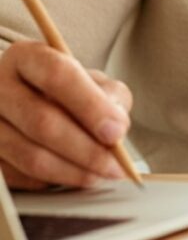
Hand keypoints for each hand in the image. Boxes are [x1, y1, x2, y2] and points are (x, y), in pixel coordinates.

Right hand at [0, 41, 132, 188]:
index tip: (116, 132)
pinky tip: (75, 176)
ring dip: (73, 172)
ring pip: (30, 157)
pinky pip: (20, 177)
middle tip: (115, 165)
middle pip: (42, 121)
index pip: (58, 75)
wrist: (30, 103)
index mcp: (26, 57)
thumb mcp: (92, 81)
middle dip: (86, 149)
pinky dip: (53, 181)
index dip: (90, 105)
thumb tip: (115, 127)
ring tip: (102, 175)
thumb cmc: (68, 91)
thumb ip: (109, 96)